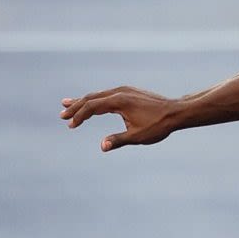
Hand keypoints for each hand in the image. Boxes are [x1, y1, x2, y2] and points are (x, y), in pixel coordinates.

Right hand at [59, 87, 180, 150]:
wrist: (176, 112)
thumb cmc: (158, 125)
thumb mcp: (138, 136)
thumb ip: (118, 140)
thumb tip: (102, 146)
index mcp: (119, 101)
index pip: (92, 107)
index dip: (79, 116)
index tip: (70, 125)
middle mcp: (120, 92)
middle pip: (92, 98)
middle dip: (76, 106)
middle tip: (61, 115)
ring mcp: (125, 90)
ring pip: (99, 95)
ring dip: (83, 101)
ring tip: (68, 104)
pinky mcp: (129, 92)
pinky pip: (107, 94)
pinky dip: (96, 99)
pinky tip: (92, 104)